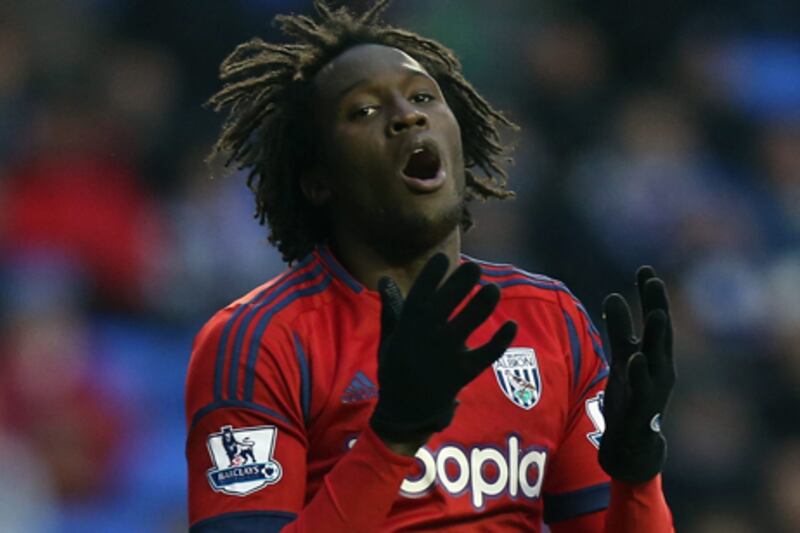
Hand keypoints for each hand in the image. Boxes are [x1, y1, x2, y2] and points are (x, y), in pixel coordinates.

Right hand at [369, 253, 516, 445]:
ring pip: (466, 327)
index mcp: (407, 327)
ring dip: (480, 308)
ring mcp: (444, 357)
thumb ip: (392, 308)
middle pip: (444, 306)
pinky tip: (511, 326)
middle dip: (459, 285)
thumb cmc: (395, 369)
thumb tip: (384, 278)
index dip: (431, 275)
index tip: (443, 258)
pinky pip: (484, 356)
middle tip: (474, 267)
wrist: (403, 411)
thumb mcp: (389, 337)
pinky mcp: (461, 374)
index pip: (419, 294)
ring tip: (493, 290)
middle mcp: (425, 339)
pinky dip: (499, 342)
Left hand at [598, 266, 675, 482]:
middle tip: (653, 280)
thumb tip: (613, 295)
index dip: (651, 295)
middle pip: (660, 332)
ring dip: (657, 335)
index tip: (646, 269)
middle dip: (657, 306)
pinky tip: (637, 355)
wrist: (632, 443)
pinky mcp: (643, 407)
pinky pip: (643, 387)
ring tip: (656, 313)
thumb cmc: (631, 395)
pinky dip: (641, 371)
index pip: (655, 318)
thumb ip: (619, 328)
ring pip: (658, 357)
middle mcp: (660, 367)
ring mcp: (654, 387)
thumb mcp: (623, 357)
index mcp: (655, 352)